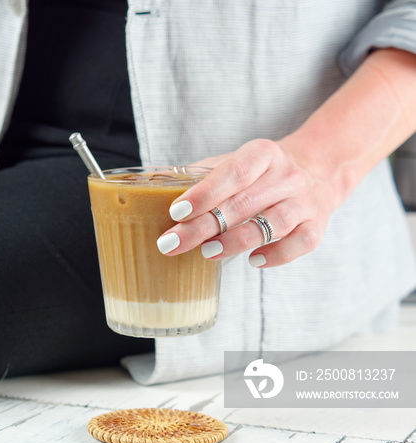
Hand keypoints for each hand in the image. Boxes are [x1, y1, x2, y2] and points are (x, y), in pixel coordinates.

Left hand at [156, 139, 335, 267]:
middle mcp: (286, 175)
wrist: (317, 168)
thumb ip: (199, 175)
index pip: (232, 173)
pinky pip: (301, 242)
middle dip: (205, 226)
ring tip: (208, 253)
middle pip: (244, 203)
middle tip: (173, 244)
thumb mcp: (235, 161)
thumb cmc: (261, 171)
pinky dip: (277, 255)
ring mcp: (305, 200)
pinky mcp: (317, 224)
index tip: (176, 213)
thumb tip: (153, 185)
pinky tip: (253, 260)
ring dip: (237, 241)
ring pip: (273, 223)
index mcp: (263, 153)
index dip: (203, 194)